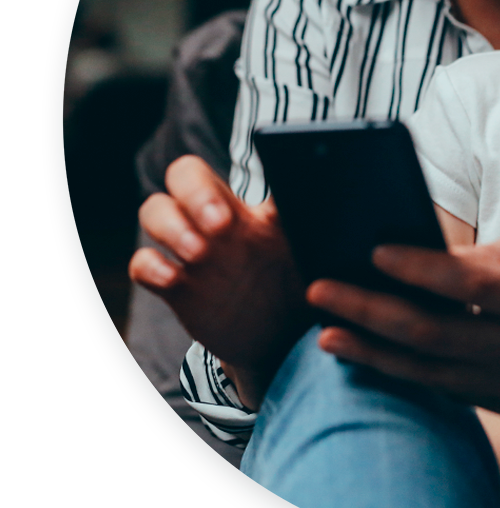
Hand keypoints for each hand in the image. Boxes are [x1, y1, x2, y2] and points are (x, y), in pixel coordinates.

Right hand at [128, 155, 310, 408]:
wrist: (285, 340)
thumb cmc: (304, 286)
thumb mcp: (316, 255)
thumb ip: (322, 224)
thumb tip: (349, 193)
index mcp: (253, 209)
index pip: (235, 166)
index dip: (234, 172)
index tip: (246, 199)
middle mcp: (217, 222)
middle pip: (184, 176)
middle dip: (194, 192)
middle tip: (220, 222)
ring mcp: (193, 251)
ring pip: (156, 211)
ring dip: (171, 226)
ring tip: (199, 251)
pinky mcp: (177, 286)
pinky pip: (143, 264)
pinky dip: (151, 266)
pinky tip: (174, 278)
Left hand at [305, 230, 499, 415]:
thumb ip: (481, 256)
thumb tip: (417, 258)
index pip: (470, 284)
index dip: (419, 269)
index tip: (372, 252)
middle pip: (437, 336)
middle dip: (372, 313)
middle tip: (321, 293)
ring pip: (430, 373)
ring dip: (373, 354)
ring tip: (327, 333)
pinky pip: (443, 388)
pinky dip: (402, 370)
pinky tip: (366, 351)